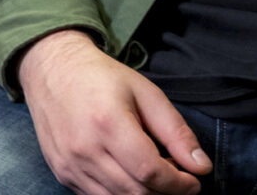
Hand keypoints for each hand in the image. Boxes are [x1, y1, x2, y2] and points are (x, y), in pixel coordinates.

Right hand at [18, 29, 211, 194]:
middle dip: (166, 192)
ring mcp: (69, 167)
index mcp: (109, 125)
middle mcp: (84, 151)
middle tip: (183, 180)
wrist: (54, 73)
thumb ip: (176, 132)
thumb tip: (201, 166)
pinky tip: (136, 177)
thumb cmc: (104, 79)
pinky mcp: (62, 175)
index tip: (196, 181)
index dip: (178, 184)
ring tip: (162, 177)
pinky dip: (122, 193)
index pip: (149, 172)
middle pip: (134, 192)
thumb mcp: (148, 94)